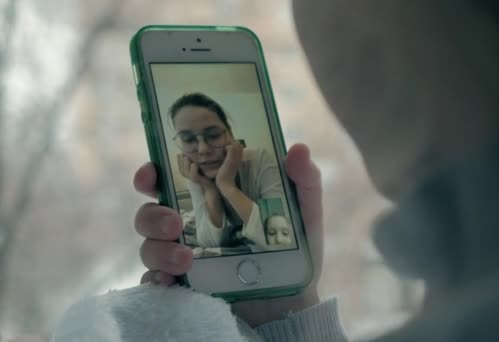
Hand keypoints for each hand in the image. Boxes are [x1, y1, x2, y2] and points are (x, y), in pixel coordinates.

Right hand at [133, 143, 323, 326]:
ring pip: (150, 248)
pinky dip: (156, 281)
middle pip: (150, 213)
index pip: (172, 180)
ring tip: (186, 259)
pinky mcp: (187, 286)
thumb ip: (304, 179)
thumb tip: (298, 149)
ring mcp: (186, 256)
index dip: (152, 174)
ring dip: (158, 251)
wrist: (294, 298)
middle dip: (152, 216)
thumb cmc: (295, 248)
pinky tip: (172, 282)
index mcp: (213, 200)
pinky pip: (156, 283)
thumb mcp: (304, 212)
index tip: (151, 175)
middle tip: (174, 224)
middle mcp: (193, 225)